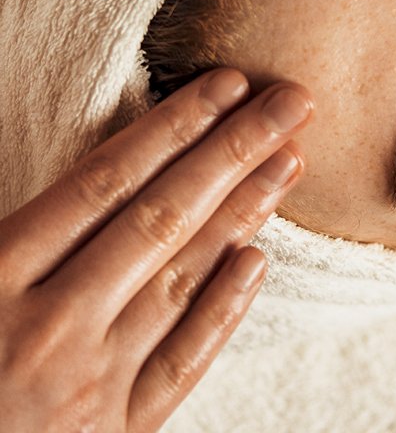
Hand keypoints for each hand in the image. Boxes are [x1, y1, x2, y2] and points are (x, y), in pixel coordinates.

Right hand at [0, 69, 312, 431]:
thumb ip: (13, 239)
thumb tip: (87, 182)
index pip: (104, 181)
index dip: (173, 127)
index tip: (228, 85)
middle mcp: (49, 326)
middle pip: (160, 217)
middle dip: (233, 151)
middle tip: (291, 104)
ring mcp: (89, 386)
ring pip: (181, 279)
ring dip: (243, 213)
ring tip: (289, 161)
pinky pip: (182, 364)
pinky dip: (223, 310)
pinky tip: (259, 261)